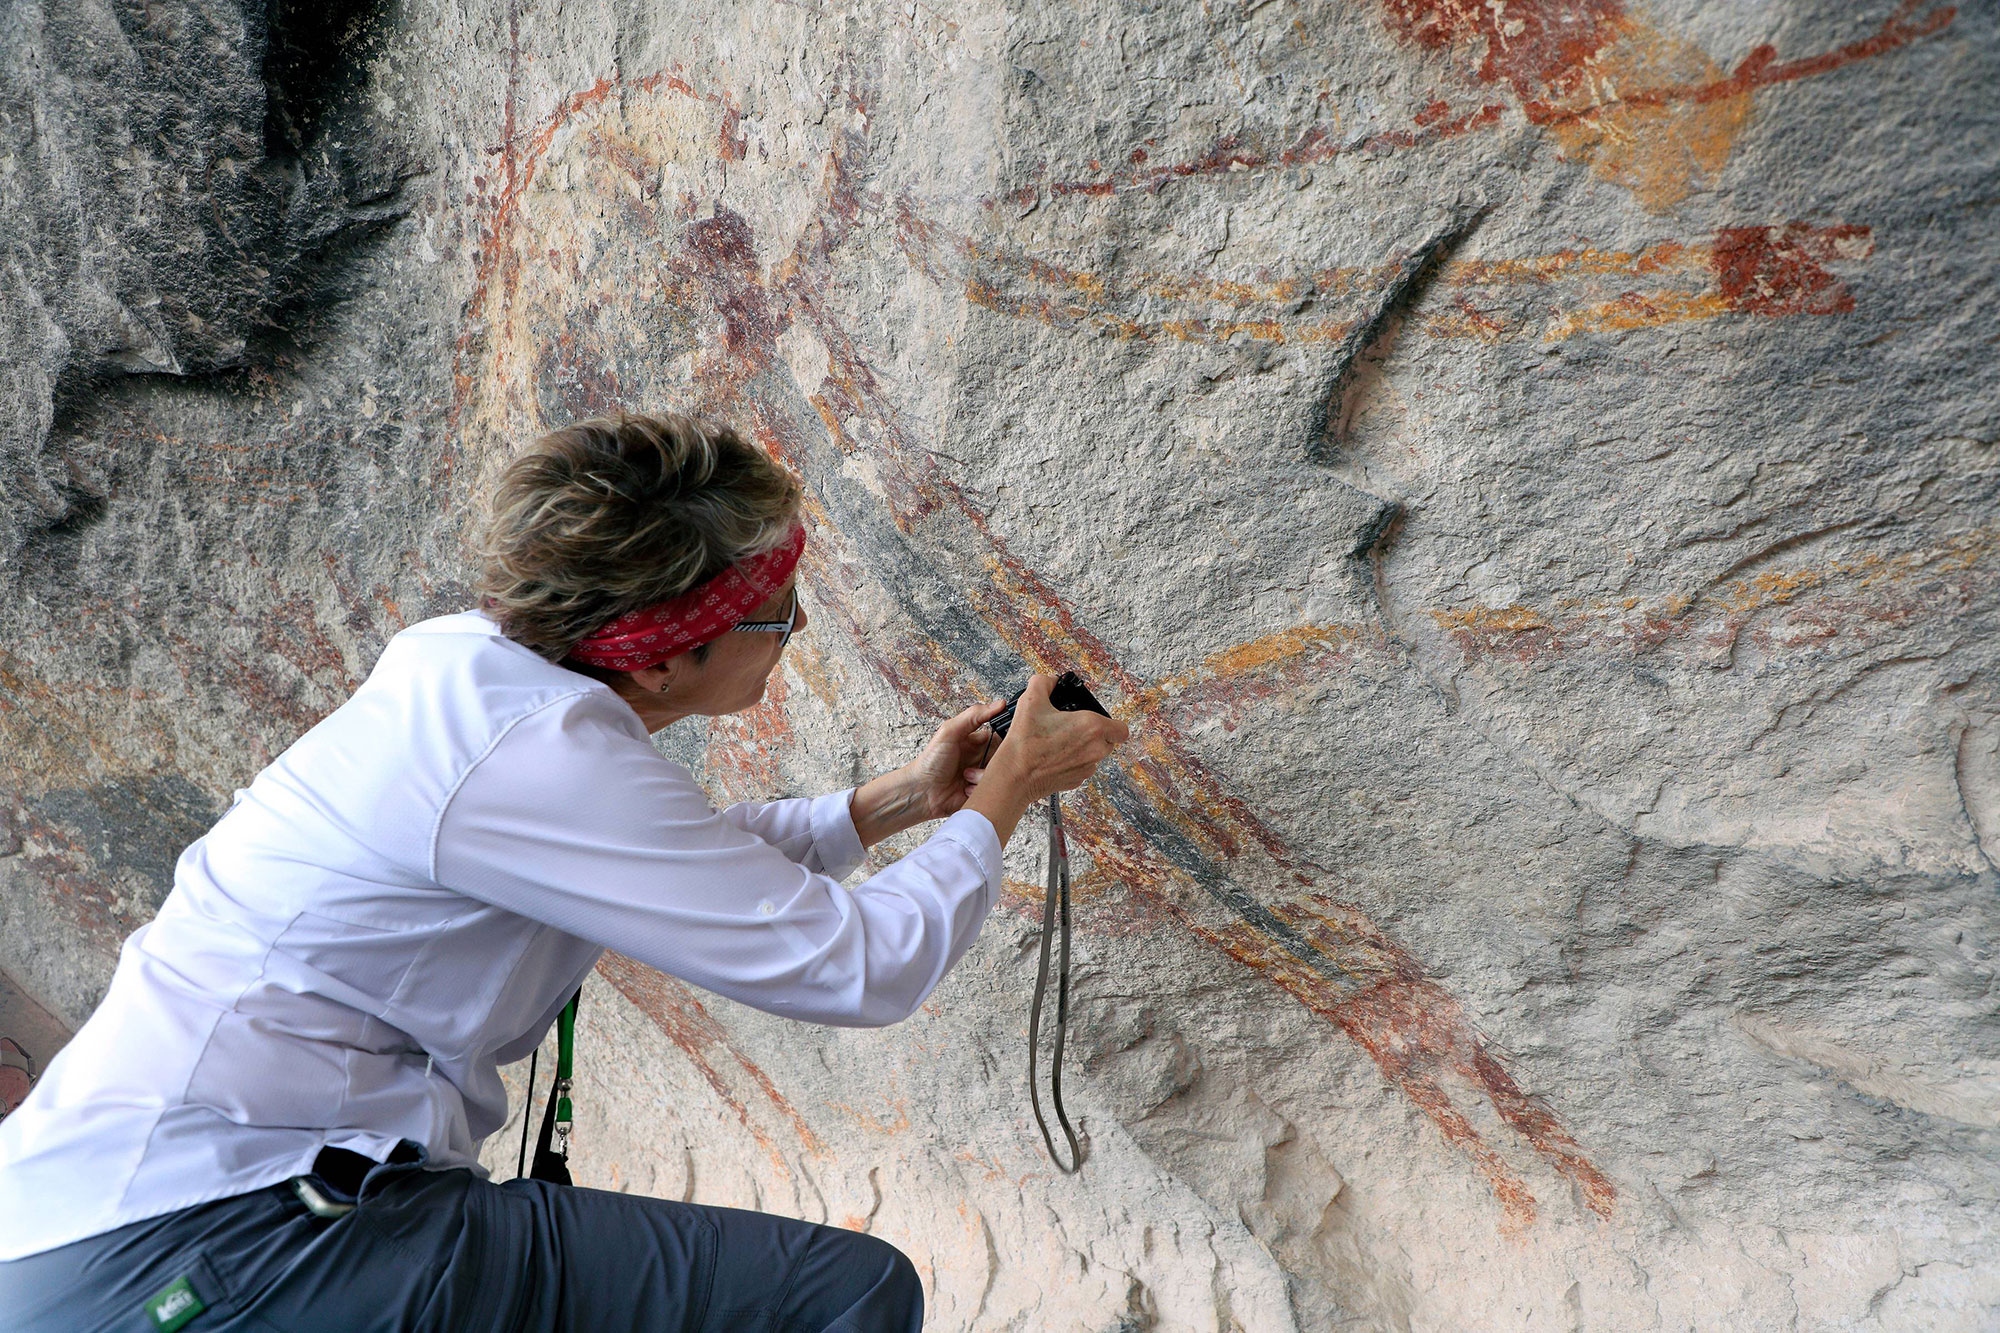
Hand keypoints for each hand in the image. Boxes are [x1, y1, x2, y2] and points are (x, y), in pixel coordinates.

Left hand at [848, 697, 1011, 847]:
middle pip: (1004, 756)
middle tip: (982, 760)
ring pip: (999, 775)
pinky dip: (979, 789)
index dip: (1006, 737)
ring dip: (982, 776)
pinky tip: (965, 789)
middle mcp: (981, 758)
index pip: (1002, 735)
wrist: (921, 792)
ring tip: (965, 776)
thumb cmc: (930, 760)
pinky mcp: (981, 793)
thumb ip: (974, 715)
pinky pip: (992, 791)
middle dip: (994, 759)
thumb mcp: (949, 731)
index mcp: (976, 741)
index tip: (1007, 739)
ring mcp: (982, 776)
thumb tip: (999, 703)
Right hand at [979, 674, 1129, 805]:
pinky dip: (1073, 762)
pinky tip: (1055, 756)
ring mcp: (1087, 768)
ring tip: (1062, 742)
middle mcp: (1096, 749)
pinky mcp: (1077, 781)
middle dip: (1096, 734)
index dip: (1112, 723)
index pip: (1122, 728)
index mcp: (1092, 727)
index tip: (1100, 721)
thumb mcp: (1031, 699)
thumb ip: (1044, 682)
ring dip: (1084, 748)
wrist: (1014, 775)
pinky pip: (1082, 768)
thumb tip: (1050, 681)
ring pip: (1096, 755)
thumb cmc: (1025, 742)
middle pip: (1109, 741)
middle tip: (1075, 728)